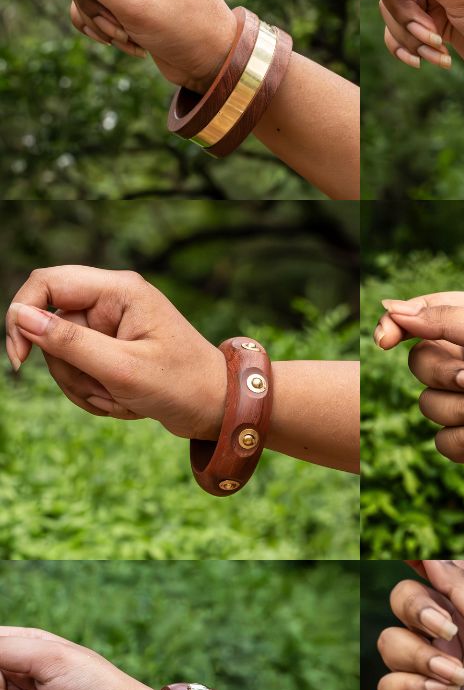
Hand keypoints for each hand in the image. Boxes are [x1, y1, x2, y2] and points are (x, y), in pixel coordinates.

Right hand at [5, 265, 226, 440]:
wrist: (218, 407)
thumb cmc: (182, 384)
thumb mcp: (122, 368)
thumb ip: (69, 342)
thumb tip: (21, 316)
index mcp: (120, 290)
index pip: (47, 283)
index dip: (23, 315)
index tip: (20, 358)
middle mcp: (113, 300)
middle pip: (50, 328)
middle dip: (71, 370)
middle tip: (107, 391)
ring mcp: (112, 325)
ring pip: (62, 356)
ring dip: (86, 387)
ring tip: (122, 399)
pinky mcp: (112, 348)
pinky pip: (78, 371)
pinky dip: (95, 393)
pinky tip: (125, 402)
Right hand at [377, 560, 463, 689]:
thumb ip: (463, 586)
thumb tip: (431, 555)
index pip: (437, 576)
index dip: (422, 563)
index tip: (411, 555)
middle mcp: (446, 638)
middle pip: (403, 600)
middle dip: (418, 609)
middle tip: (446, 629)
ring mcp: (428, 671)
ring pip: (389, 641)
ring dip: (421, 657)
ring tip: (457, 678)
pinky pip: (387, 684)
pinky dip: (413, 686)